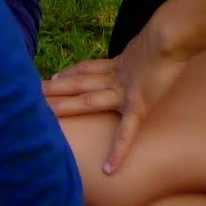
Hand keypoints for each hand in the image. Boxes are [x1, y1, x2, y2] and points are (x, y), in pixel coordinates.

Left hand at [42, 25, 189, 174]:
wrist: (171, 37)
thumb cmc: (168, 37)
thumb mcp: (152, 43)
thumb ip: (145, 51)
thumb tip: (147, 48)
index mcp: (119, 64)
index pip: (88, 68)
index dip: (71, 72)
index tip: (55, 76)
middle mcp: (116, 78)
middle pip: (80, 82)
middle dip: (57, 88)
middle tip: (34, 93)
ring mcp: (124, 92)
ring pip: (89, 100)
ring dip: (67, 105)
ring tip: (47, 112)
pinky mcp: (138, 105)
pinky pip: (126, 132)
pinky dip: (118, 150)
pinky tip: (110, 168)